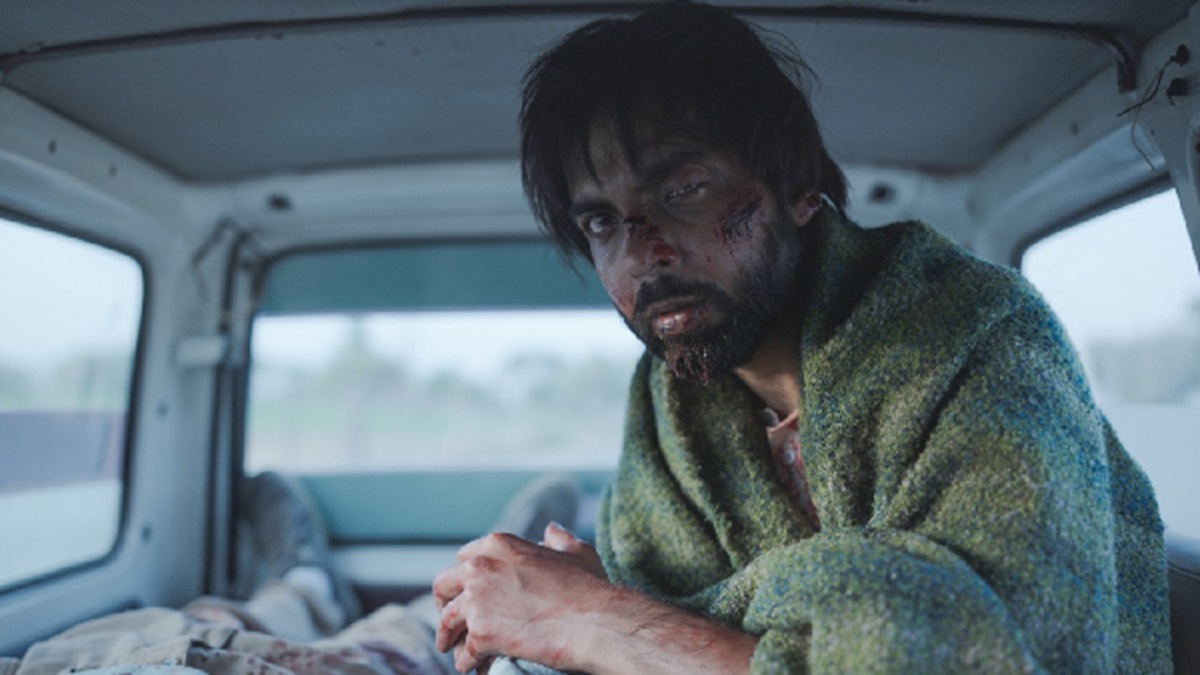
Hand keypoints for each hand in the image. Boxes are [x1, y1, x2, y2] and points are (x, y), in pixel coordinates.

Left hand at [432, 523, 609, 672]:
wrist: (593, 621)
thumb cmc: (589, 588)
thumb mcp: (576, 552)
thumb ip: (559, 539)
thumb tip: (552, 529)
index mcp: (498, 544)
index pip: (464, 558)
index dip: (463, 576)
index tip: (466, 590)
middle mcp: (480, 567)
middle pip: (444, 585)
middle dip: (445, 603)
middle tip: (451, 620)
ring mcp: (477, 600)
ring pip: (447, 621)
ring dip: (448, 636)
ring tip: (451, 649)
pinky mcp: (481, 633)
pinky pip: (464, 653)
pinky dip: (466, 662)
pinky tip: (472, 667)